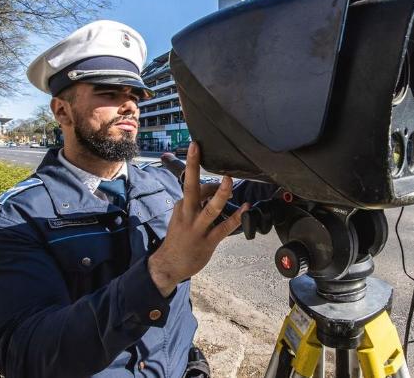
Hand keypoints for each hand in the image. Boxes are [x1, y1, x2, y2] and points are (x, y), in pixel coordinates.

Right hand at [148, 142, 248, 296]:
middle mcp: (188, 214)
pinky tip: (245, 208)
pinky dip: (236, 218)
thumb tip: (208, 188)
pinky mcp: (208, 241)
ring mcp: (198, 228)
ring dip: (221, 194)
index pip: (192, 185)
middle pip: (191, 188)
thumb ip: (194, 201)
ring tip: (229, 181)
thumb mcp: (181, 216)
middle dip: (193, 167)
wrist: (169, 265)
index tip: (203, 156)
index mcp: (181, 206)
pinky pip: (224, 228)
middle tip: (196, 148)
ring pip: (210, 208)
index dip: (202, 174)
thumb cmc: (178, 238)